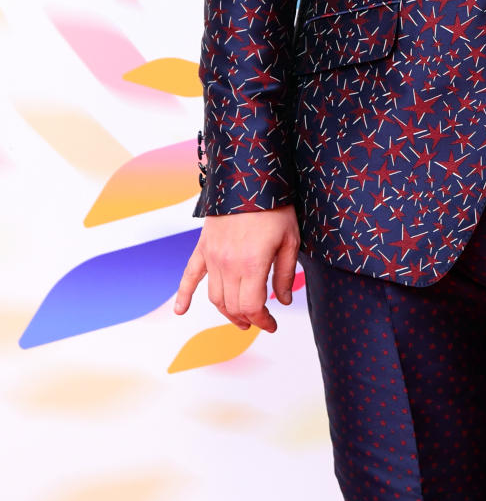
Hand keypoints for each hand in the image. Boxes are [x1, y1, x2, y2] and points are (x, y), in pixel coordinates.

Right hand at [174, 205, 300, 332]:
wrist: (249, 175)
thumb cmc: (274, 206)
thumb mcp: (290, 240)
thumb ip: (284, 274)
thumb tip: (282, 300)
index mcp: (252, 264)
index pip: (252, 307)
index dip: (263, 321)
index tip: (272, 324)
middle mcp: (228, 264)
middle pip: (233, 306)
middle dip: (247, 318)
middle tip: (259, 321)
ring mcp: (213, 256)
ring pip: (215, 296)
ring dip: (226, 311)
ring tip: (239, 317)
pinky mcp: (203, 247)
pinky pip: (189, 275)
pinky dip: (183, 295)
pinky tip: (180, 310)